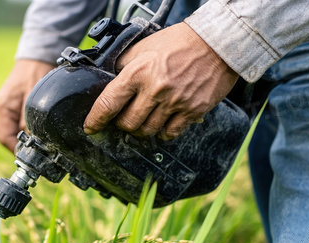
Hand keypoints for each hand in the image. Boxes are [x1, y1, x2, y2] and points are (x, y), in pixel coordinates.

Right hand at [0, 59, 54, 151]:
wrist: (38, 56)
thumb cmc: (37, 73)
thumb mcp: (36, 99)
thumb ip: (31, 121)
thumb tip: (32, 142)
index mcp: (4, 107)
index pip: (4, 136)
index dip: (15, 149)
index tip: (29, 155)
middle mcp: (3, 108)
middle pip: (7, 135)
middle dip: (20, 145)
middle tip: (37, 151)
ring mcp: (8, 106)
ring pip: (13, 130)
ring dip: (24, 137)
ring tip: (39, 142)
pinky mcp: (15, 104)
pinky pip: (18, 122)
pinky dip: (26, 129)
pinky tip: (38, 130)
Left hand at [83, 23, 238, 139]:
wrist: (217, 42)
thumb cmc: (180, 42)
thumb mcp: (144, 47)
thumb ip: (124, 64)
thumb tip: (107, 80)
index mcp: (138, 72)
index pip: (109, 103)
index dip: (96, 119)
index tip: (90, 127)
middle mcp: (155, 90)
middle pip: (127, 124)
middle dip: (122, 123)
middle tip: (125, 117)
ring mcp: (175, 102)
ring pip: (147, 131)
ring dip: (142, 129)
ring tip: (145, 118)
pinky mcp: (192, 111)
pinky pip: (170, 133)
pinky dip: (163, 132)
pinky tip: (163, 123)